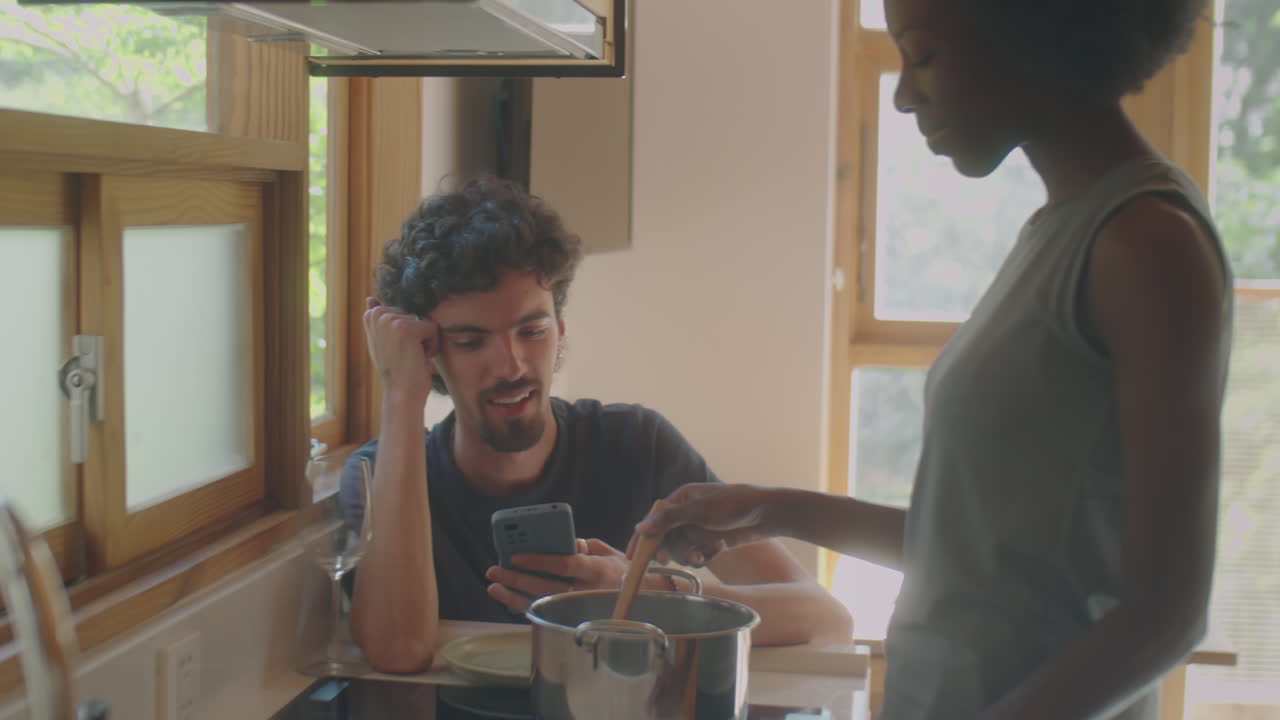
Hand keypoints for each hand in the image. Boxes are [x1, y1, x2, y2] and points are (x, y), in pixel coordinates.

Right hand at [362, 297, 438, 403]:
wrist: (402, 395)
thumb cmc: (397, 370)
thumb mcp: (384, 341)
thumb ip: (380, 320)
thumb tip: (370, 298)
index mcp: (371, 315)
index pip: (407, 311)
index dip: (408, 332)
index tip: (398, 349)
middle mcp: (377, 315)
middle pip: (416, 314)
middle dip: (418, 335)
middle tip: (405, 355)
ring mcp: (390, 320)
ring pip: (425, 321)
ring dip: (425, 341)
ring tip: (411, 357)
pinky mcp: (405, 328)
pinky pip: (433, 327)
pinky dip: (432, 345)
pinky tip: (419, 358)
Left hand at [484, 538, 670, 611]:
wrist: (646, 602)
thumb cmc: (624, 573)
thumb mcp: (610, 553)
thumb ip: (586, 546)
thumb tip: (562, 542)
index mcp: (597, 571)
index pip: (563, 564)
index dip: (537, 560)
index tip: (515, 555)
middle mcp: (588, 592)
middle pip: (546, 586)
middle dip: (517, 578)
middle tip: (494, 569)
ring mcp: (581, 610)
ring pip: (542, 604)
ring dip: (514, 596)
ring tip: (494, 586)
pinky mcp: (575, 620)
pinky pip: (547, 614)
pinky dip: (525, 607)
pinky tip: (509, 599)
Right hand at [631, 484, 776, 567]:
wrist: (766, 514)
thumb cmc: (733, 504)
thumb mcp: (698, 511)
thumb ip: (668, 519)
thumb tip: (640, 528)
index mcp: (680, 500)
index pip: (653, 521)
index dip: (642, 539)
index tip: (632, 557)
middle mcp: (686, 514)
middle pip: (665, 539)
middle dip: (668, 550)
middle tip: (666, 561)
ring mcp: (699, 528)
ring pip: (681, 550)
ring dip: (690, 554)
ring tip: (703, 553)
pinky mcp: (711, 541)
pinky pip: (698, 555)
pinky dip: (705, 555)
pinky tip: (718, 548)